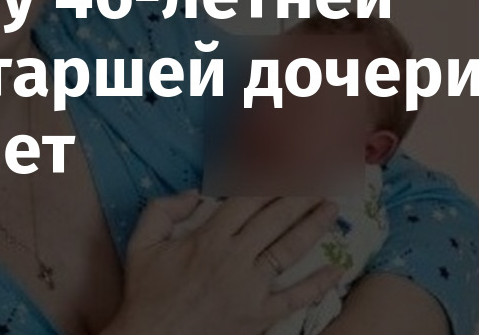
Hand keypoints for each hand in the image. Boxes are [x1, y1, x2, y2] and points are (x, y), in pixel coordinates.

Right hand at [106, 191, 342, 334]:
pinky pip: (294, 297)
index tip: (286, 163)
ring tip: (332, 207)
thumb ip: (163, 210)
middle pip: (275, 218)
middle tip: (320, 177)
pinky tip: (336, 269)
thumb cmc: (147, 293)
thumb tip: (194, 192)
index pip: (246, 198)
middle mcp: (234, 258)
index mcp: (208, 238)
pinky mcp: (259, 315)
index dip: (269, 177)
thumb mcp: (142, 243)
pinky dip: (318, 284)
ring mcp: (250, 288)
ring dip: (313, 226)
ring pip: (289, 249)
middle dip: (300, 194)